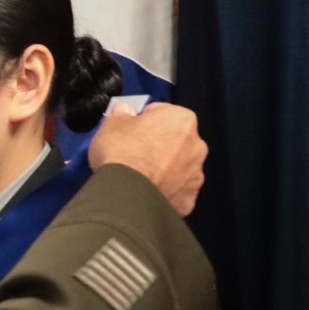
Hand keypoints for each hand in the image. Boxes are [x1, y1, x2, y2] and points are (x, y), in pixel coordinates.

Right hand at [89, 102, 207, 216]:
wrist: (126, 194)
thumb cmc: (122, 153)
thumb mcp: (112, 122)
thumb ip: (122, 113)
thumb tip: (125, 111)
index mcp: (181, 119)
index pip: (161, 112)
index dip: (142, 119)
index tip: (130, 128)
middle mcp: (196, 145)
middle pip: (174, 140)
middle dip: (156, 144)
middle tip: (132, 151)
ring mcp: (195, 174)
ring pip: (177, 166)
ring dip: (162, 168)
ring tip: (138, 174)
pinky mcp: (188, 198)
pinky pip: (176, 190)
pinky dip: (164, 190)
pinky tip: (145, 190)